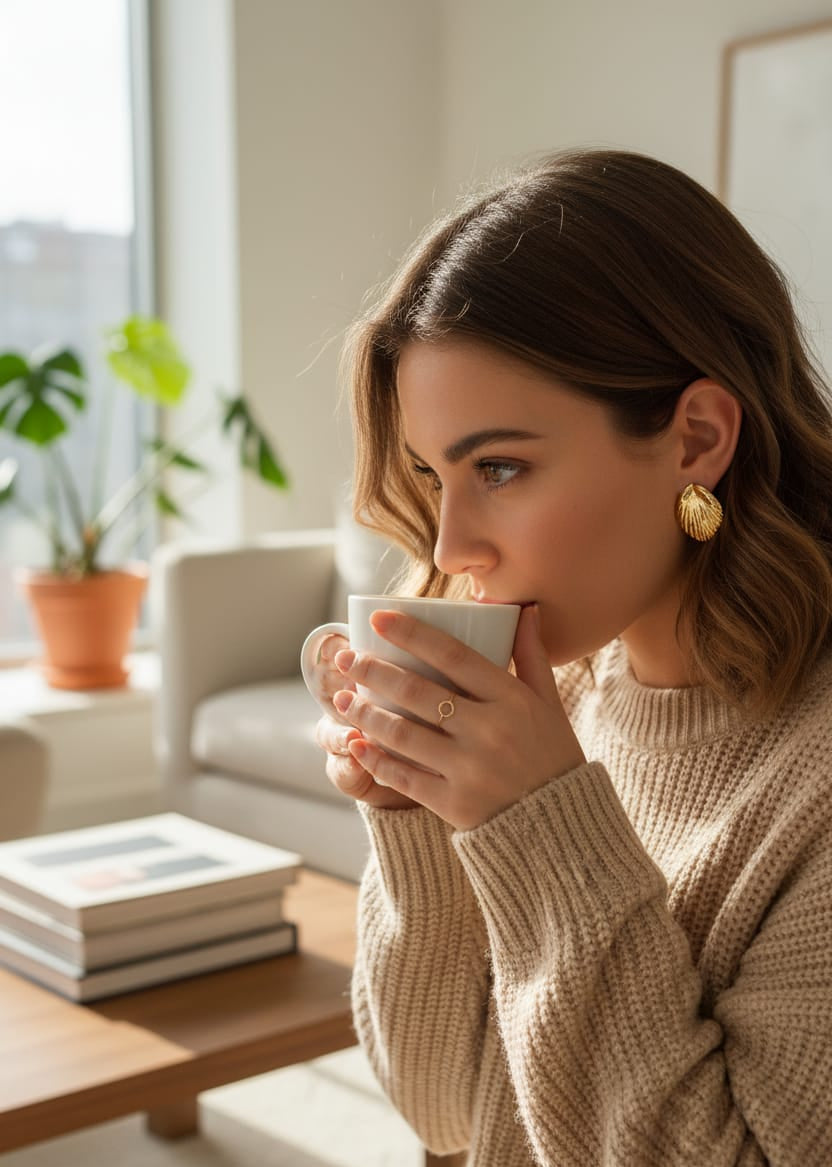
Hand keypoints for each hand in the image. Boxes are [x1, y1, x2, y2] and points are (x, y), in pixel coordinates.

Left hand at [331, 605, 585, 830]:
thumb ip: (531, 654)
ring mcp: (469, 769)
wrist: (560, 828)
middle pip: (417, 691)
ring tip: (341, 699)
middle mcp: (489, 731)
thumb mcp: (549, 703)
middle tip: (345, 658)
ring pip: (402, 733)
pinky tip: (356, 743)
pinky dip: (375, 759)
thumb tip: (525, 608)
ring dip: (365, 713)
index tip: (378, 618)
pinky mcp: (454, 803)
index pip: (453, 655)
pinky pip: (404, 777)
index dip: (412, 634)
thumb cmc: (552, 755)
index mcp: (512, 699)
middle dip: (373, 671)